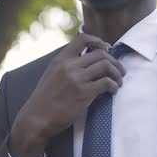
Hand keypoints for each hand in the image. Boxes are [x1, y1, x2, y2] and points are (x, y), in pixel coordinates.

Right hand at [9, 33, 125, 156]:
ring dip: (117, 73)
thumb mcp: (51, 73)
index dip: (99, 41)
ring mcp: (76, 79)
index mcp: (60, 59)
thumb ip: (66, 64)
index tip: (106, 50)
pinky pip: (106, 83)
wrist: (36, 118)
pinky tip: (113, 90)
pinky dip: (114, 86)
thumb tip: (86, 59)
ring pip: (106, 66)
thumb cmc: (44, 99)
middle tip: (120, 70)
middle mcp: (69, 66)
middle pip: (100, 53)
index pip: (82, 38)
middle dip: (114, 61)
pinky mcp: (83, 94)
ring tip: (119, 81)